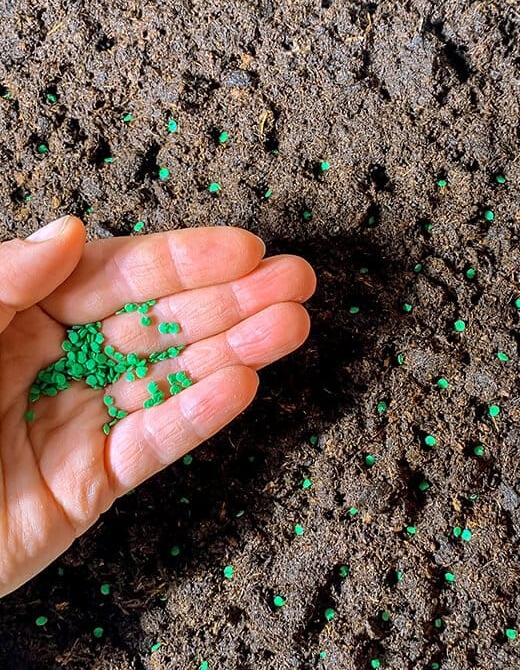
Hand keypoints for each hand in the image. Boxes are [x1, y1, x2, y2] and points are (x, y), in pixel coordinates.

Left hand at [0, 217, 314, 596]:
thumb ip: (4, 280)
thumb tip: (70, 231)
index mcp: (26, 314)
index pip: (119, 276)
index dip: (186, 260)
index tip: (244, 249)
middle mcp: (64, 361)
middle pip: (162, 323)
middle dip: (233, 299)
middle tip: (296, 282)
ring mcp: (84, 419)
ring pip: (172, 377)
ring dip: (236, 350)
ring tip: (290, 326)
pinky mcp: (94, 481)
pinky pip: (154, 442)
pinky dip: (198, 415)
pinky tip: (241, 384)